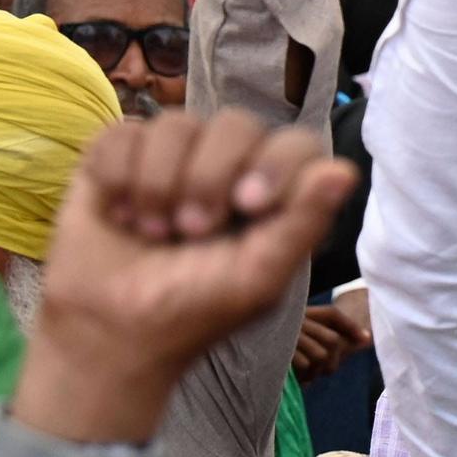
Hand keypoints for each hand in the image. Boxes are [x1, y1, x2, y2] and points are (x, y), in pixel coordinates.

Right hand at [10, 113, 359, 450]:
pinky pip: (121, 134)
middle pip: (234, 124)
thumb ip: (302, 225)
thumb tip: (343, 171)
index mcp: (273, 186)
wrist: (113, 332)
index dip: (275, 165)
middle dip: (207, 180)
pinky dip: (116, 178)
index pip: (294, 142)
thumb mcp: (256, 279)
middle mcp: (227, 160)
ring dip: (158, 185)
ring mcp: (174, 154)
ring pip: (175, 124)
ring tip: (152, 231)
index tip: (250, 206)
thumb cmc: (195, 310)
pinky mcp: (119, 156)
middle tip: (191, 231)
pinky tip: (120, 214)